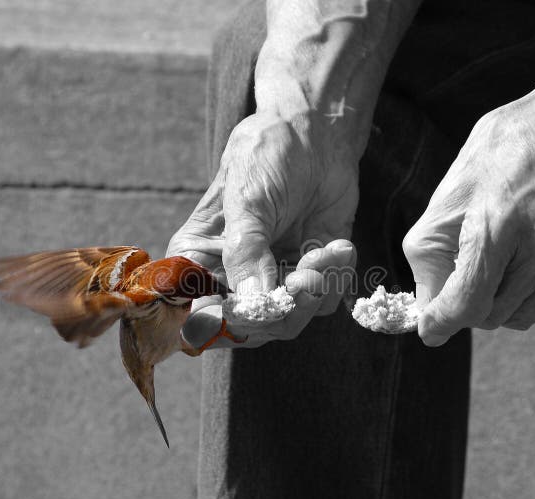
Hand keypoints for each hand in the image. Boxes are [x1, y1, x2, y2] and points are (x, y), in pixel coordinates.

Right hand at [168, 110, 357, 345]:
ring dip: (313, 290)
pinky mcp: (310, 275)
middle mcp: (232, 277)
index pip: (196, 314)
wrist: (318, 133)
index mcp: (200, 260)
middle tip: (305, 278)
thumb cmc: (268, 153)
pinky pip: (324, 302)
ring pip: (289, 322)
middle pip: (246, 329)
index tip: (249, 311)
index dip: (216, 325)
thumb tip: (253, 303)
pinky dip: (335, 278)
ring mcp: (272, 279)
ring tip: (326, 251)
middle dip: (281, 310)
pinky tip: (337, 244)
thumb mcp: (248, 197)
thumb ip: (246, 251)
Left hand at [403, 96, 534, 345]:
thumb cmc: (503, 154)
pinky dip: (524, 285)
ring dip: (494, 299)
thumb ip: (430, 254)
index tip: (428, 330)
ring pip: (517, 315)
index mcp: (499, 225)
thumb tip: (426, 310)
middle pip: (490, 316)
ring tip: (495, 254)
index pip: (467, 302)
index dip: (441, 322)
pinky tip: (526, 246)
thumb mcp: (451, 193)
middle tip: (459, 273)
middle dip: (465, 305)